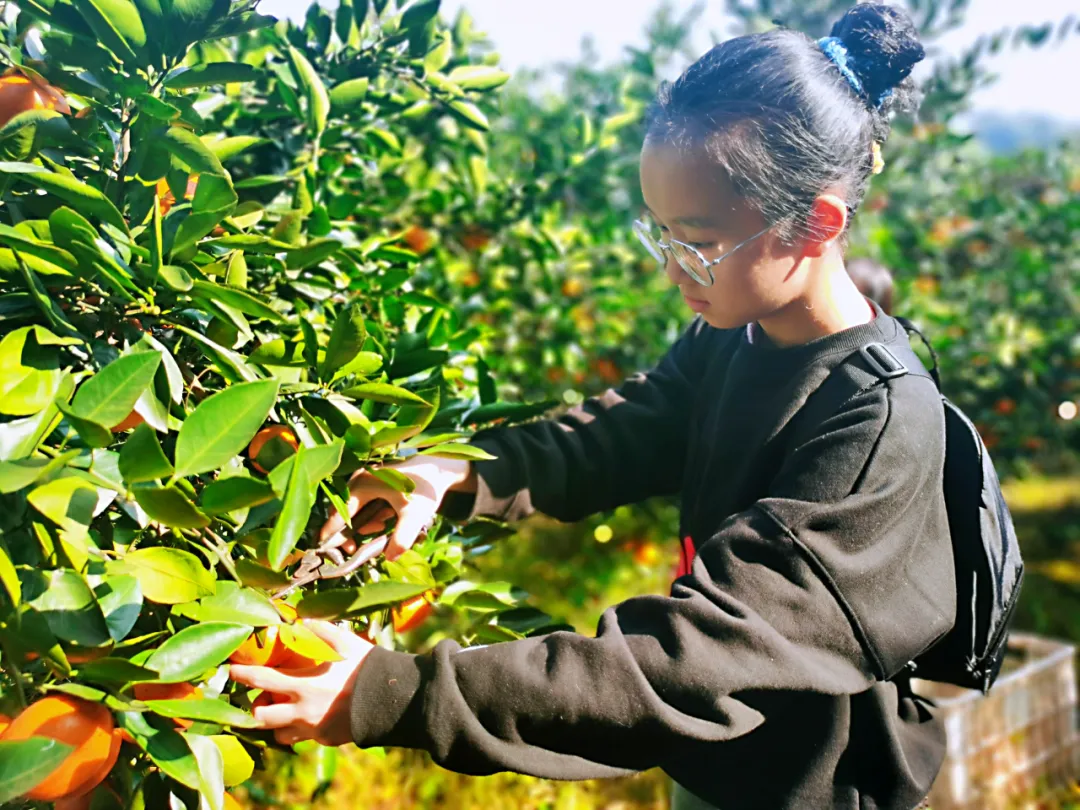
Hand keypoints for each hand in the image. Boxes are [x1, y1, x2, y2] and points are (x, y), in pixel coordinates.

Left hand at [229, 621, 371, 746]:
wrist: (393, 700)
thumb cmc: (368, 668)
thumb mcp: (347, 643)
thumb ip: (322, 631)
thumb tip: (303, 620)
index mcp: (304, 685)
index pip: (263, 680)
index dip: (243, 675)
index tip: (231, 670)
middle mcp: (303, 711)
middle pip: (262, 717)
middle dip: (256, 709)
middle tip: (261, 698)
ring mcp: (314, 729)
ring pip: (280, 734)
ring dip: (278, 723)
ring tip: (285, 711)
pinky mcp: (326, 740)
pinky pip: (305, 738)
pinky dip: (303, 728)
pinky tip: (313, 716)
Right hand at [320, 456, 472, 560]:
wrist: (440, 467)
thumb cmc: (426, 487)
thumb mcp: (415, 515)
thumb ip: (401, 538)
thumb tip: (389, 558)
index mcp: (362, 484)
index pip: (338, 515)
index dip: (332, 536)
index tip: (329, 553)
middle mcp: (358, 480)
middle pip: (345, 514)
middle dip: (356, 531)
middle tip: (368, 541)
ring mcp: (364, 479)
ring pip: (357, 510)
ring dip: (368, 523)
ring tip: (385, 525)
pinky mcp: (373, 481)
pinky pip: (365, 504)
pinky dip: (373, 515)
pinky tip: (389, 516)